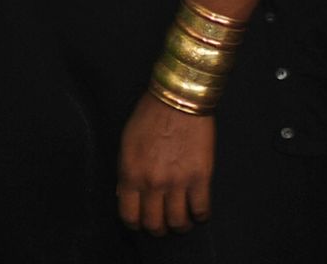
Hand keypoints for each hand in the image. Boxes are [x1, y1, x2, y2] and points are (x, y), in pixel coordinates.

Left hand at [117, 94, 214, 234]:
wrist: (178, 99)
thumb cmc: (149, 116)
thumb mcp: (126, 143)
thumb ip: (126, 171)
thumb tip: (125, 194)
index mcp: (130, 173)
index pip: (129, 214)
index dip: (135, 223)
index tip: (140, 221)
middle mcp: (153, 182)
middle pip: (155, 223)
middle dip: (157, 228)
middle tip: (162, 223)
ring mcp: (178, 182)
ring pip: (178, 222)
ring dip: (179, 225)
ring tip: (181, 219)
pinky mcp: (201, 178)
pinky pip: (201, 210)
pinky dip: (200, 215)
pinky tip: (197, 211)